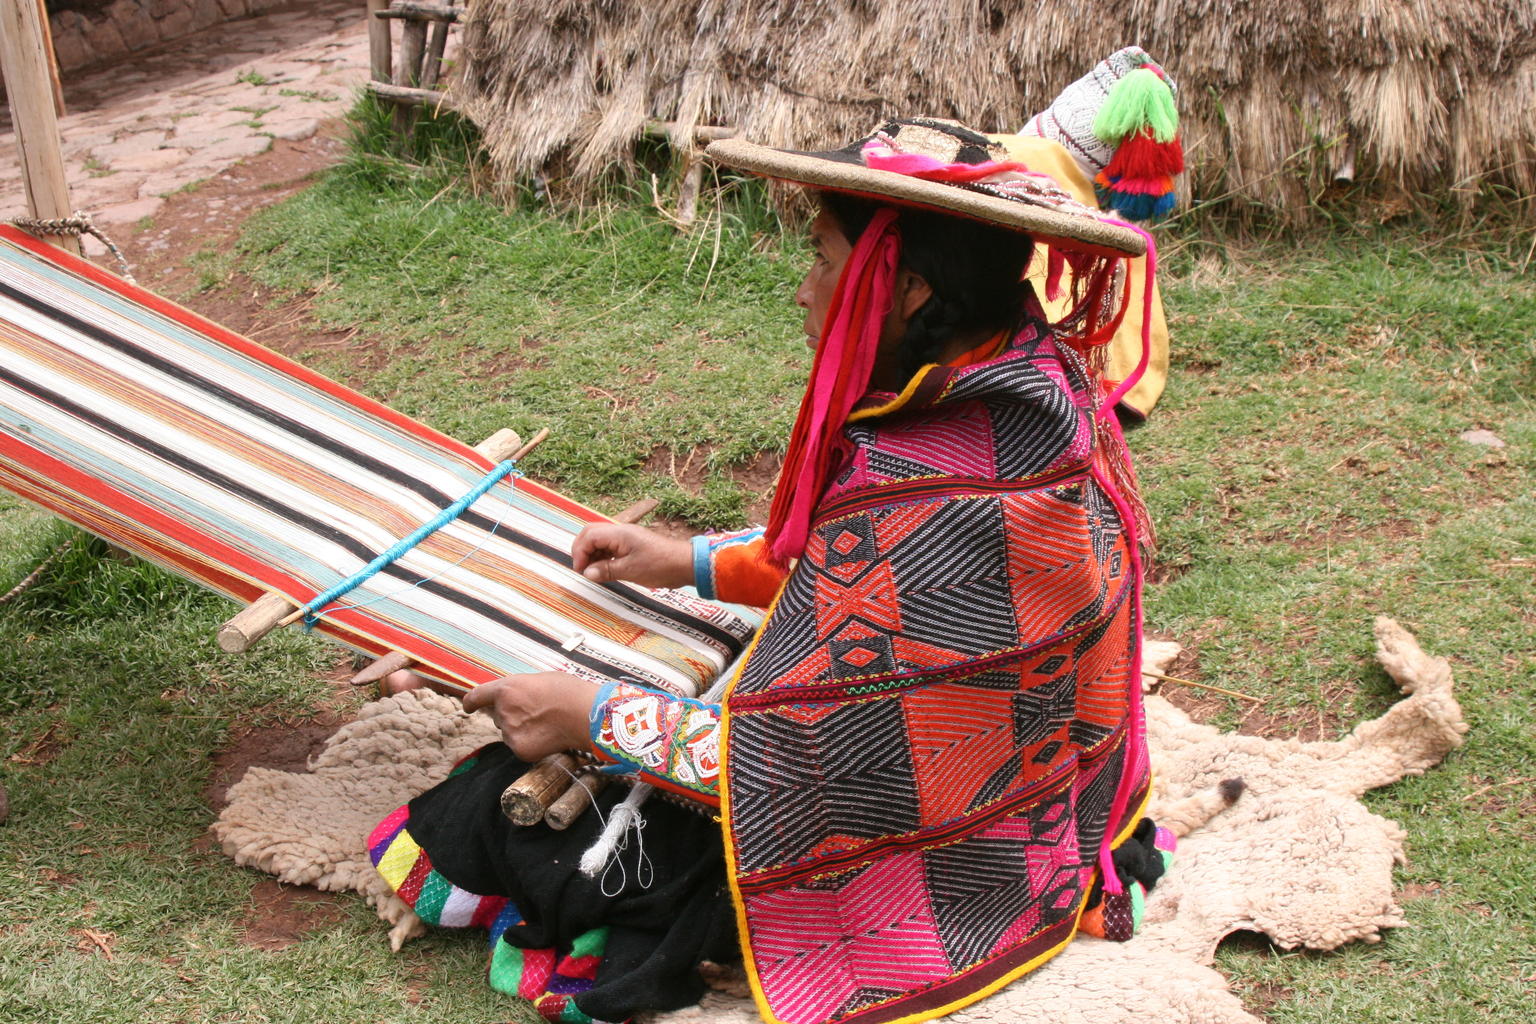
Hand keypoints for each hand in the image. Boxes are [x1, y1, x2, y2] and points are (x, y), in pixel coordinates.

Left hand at [462, 672, 600, 761]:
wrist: (584, 713)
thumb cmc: (567, 692)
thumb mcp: (538, 680)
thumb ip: (519, 690)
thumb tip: (514, 698)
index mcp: (505, 689)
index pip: (477, 696)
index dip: (471, 702)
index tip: (468, 707)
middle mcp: (502, 711)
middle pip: (498, 716)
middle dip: (511, 715)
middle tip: (536, 711)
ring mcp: (509, 732)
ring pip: (509, 732)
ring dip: (521, 729)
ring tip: (546, 722)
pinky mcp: (519, 749)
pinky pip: (518, 746)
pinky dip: (530, 743)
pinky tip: (547, 735)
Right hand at [571, 522, 692, 587]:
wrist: (685, 564)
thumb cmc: (661, 565)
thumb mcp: (630, 570)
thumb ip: (606, 570)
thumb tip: (588, 573)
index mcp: (619, 534)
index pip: (588, 536)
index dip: (580, 552)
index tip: (581, 570)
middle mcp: (621, 532)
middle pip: (591, 535)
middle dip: (583, 551)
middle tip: (583, 569)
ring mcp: (626, 538)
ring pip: (600, 541)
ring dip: (593, 555)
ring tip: (594, 573)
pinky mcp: (632, 546)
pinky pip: (610, 548)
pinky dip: (603, 558)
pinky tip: (605, 570)